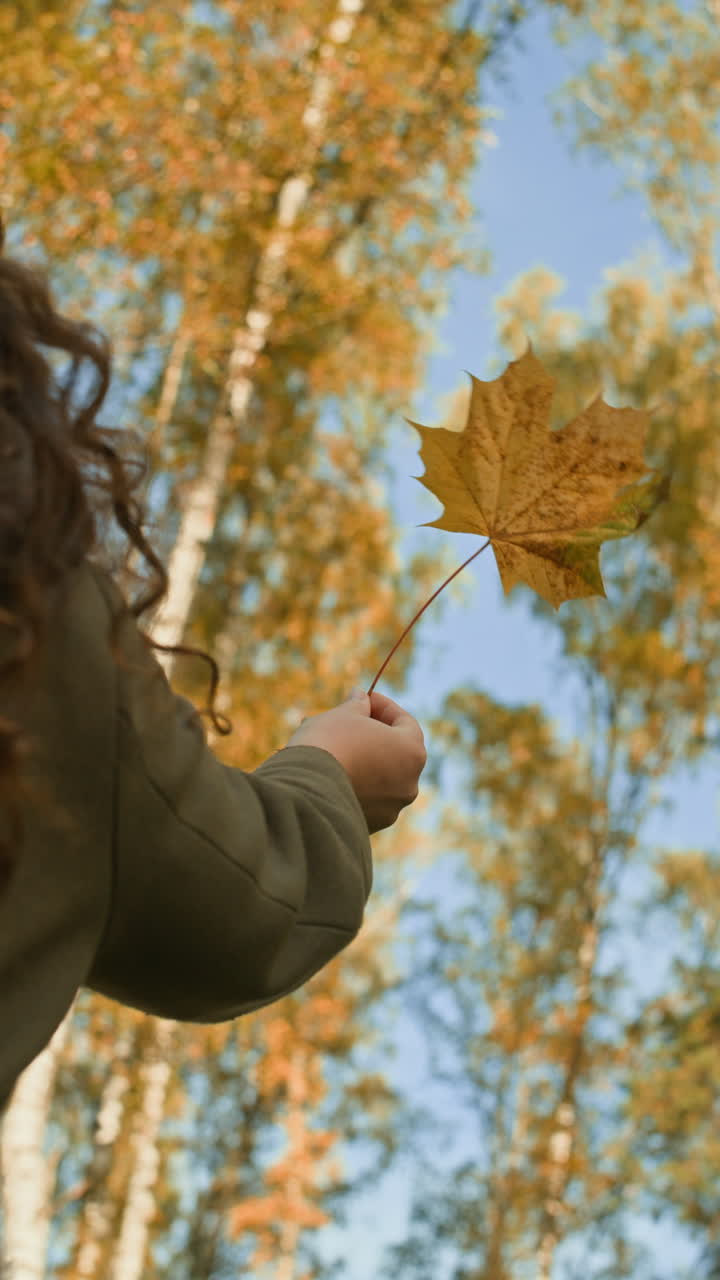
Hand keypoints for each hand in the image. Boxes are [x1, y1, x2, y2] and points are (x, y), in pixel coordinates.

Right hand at [286, 689, 426, 833]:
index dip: (383, 706)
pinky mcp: (369, 826)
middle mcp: (409, 784)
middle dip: (368, 733)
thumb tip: (360, 698)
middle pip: (392, 751)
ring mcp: (390, 809)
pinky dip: (350, 782)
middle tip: (344, 720)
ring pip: (376, 776)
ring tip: (327, 745)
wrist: (304, 793)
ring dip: (357, 758)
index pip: (405, 722)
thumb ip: (357, 704)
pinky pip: (362, 797)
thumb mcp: (343, 714)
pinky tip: (325, 771)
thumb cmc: (329, 744)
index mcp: (412, 752)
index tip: (364, 698)